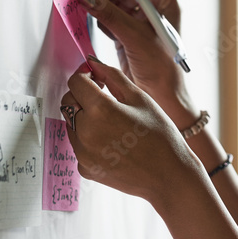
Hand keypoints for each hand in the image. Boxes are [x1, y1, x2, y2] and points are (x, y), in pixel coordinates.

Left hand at [61, 58, 201, 203]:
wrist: (168, 175)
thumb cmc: (160, 135)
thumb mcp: (140, 98)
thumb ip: (113, 76)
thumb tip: (92, 62)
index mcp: (100, 110)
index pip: (75, 83)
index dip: (85, 76)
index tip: (95, 78)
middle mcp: (85, 132)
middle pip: (69, 102)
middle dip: (82, 95)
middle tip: (105, 99)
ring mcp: (83, 153)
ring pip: (71, 124)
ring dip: (84, 118)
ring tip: (112, 123)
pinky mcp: (85, 168)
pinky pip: (79, 145)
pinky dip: (89, 139)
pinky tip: (113, 142)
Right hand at [77, 0, 196, 125]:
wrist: (161, 94)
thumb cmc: (162, 66)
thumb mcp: (135, 37)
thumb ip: (111, 15)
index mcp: (165, 2)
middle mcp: (152, 7)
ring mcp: (138, 19)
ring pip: (114, 1)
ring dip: (99, 3)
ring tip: (85, 7)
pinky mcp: (126, 31)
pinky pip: (109, 16)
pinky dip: (99, 17)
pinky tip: (94, 21)